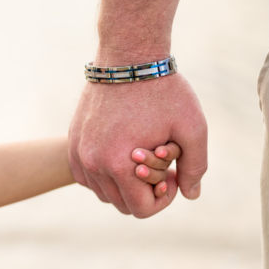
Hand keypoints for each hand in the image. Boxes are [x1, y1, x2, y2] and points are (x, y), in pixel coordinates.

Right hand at [68, 72, 206, 216]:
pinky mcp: (73, 144)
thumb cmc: (163, 91)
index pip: (140, 210)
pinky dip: (105, 174)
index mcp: (119, 166)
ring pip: (103, 192)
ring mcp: (79, 154)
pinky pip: (87, 177)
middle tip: (162, 165)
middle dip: (145, 191)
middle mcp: (93, 165)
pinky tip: (124, 153)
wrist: (127, 59)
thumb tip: (190, 195)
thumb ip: (196, 166)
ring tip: (143, 157)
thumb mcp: (193, 127)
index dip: (164, 199)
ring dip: (125, 183)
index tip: (174, 175)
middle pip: (121, 204)